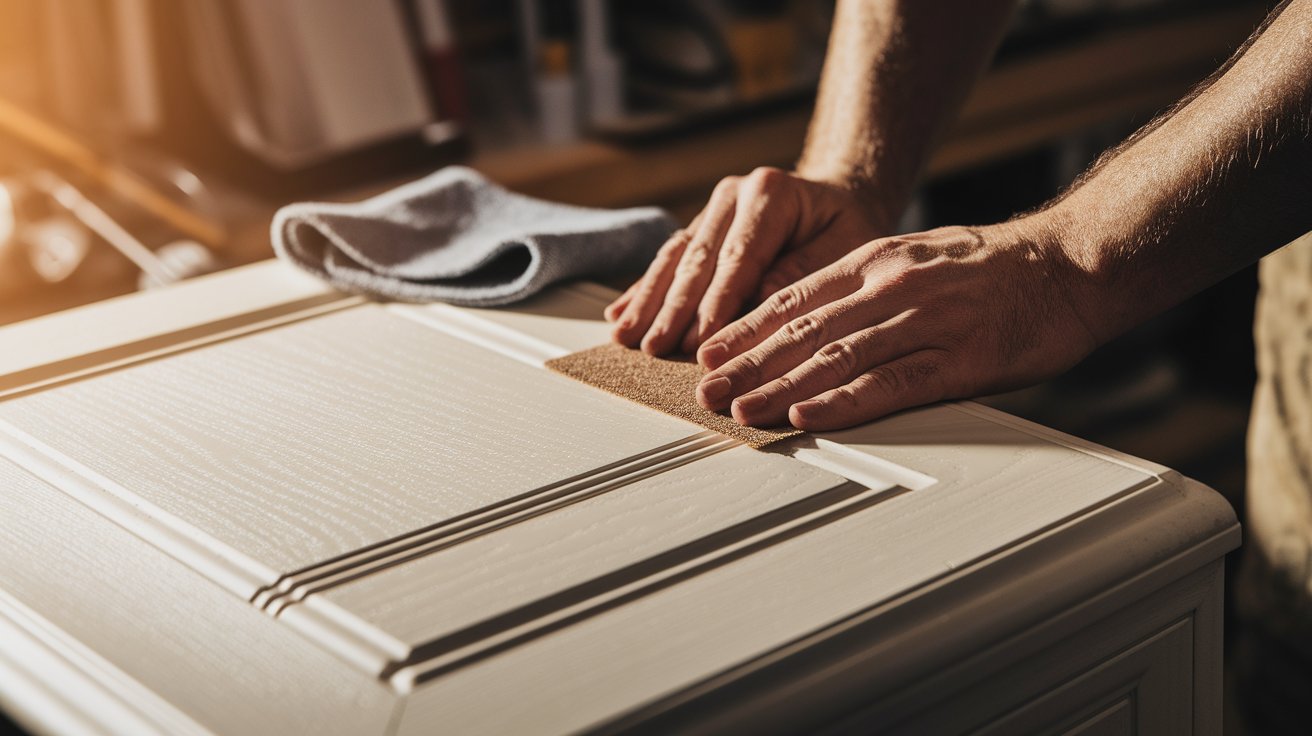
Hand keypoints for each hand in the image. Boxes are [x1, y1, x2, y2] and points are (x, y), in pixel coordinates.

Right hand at [604, 167, 888, 355]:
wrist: (840, 197)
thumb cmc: (848, 227)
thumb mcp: (847, 246)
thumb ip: (804, 271)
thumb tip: (759, 302)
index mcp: (770, 192)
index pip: (738, 257)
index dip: (714, 303)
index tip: (698, 343)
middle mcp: (733, 194)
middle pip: (697, 259)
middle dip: (672, 308)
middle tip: (654, 348)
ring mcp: (711, 209)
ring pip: (674, 259)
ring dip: (648, 302)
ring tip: (626, 337)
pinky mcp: (699, 228)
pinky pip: (668, 261)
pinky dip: (644, 291)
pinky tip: (619, 315)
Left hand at [693, 221, 1100, 430]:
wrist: (1069, 265)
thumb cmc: (993, 269)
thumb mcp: (916, 257)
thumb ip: (863, 286)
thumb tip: (809, 318)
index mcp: (875, 262)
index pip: (793, 298)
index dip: (745, 328)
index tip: (708, 353)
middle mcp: (890, 287)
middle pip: (802, 330)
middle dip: (747, 363)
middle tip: (705, 391)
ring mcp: (923, 322)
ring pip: (836, 358)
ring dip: (781, 387)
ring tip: (741, 410)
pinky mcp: (957, 360)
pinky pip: (889, 384)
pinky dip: (843, 402)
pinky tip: (808, 416)